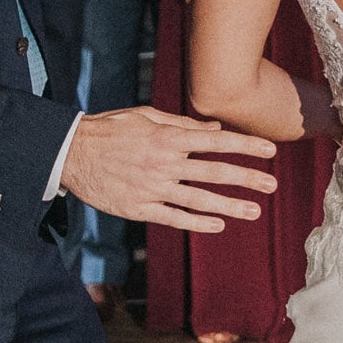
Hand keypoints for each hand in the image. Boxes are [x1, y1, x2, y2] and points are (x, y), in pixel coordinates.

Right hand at [61, 105, 276, 231]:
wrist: (71, 153)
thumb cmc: (111, 129)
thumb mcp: (146, 117)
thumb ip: (182, 125)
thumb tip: (214, 129)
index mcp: (168, 138)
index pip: (216, 141)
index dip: (246, 146)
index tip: (270, 151)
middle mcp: (164, 163)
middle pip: (214, 172)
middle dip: (247, 178)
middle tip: (272, 185)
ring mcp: (152, 188)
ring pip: (199, 200)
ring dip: (230, 206)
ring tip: (253, 211)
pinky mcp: (139, 208)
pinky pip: (174, 217)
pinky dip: (197, 222)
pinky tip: (218, 225)